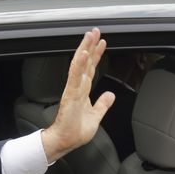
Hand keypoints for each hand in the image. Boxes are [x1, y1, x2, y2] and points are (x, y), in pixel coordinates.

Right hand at [41, 27, 114, 162]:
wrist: (65, 142)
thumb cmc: (75, 132)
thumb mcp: (96, 116)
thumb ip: (102, 104)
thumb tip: (110, 95)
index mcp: (83, 91)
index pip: (90, 68)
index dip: (96, 55)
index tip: (102, 43)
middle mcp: (77, 87)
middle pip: (85, 62)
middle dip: (90, 45)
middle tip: (95, 31)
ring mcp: (73, 89)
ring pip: (79, 65)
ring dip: (85, 49)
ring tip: (89, 35)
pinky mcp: (70, 95)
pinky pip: (75, 76)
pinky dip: (79, 64)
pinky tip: (83, 53)